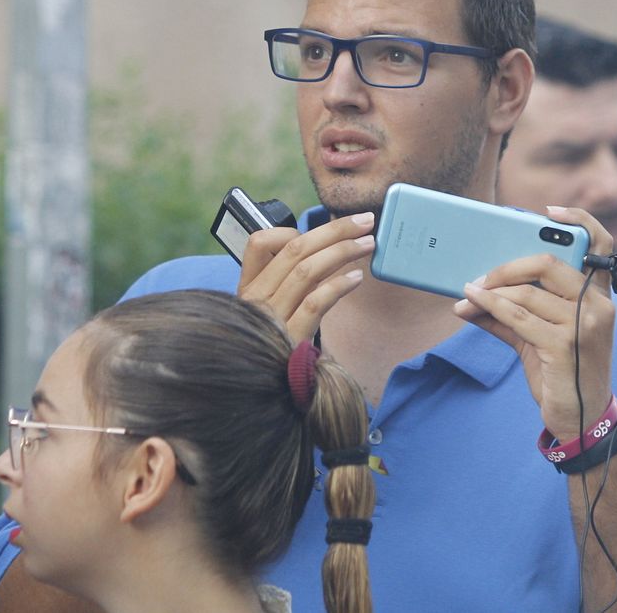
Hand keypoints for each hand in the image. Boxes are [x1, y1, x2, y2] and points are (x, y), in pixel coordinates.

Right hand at [237, 212, 372, 342]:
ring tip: (368, 245)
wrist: (266, 394)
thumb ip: (289, 283)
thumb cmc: (277, 347)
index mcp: (248, 288)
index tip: (319, 233)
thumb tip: (327, 250)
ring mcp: (270, 319)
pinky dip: (337, 286)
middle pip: (294, 249)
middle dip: (334, 230)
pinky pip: (314, 303)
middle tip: (366, 221)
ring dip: (343, 251)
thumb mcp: (273, 311)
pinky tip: (356, 279)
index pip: (259, 243)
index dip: (291, 231)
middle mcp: (255, 300)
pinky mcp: (289, 339)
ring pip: (306, 270)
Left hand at [453, 206, 615, 440]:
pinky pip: (518, 316)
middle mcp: (598, 306)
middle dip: (508, 265)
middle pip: (548, 262)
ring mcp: (584, 326)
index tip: (549, 212)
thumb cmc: (562, 373)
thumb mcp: (537, 337)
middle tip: (482, 276)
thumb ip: (509, 313)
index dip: (578, 220)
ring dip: (490, 291)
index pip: (600, 245)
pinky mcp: (565, 346)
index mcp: (599, 297)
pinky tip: (471, 305)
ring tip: (468, 293)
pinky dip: (489, 307)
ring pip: (527, 291)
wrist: (581, 421)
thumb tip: (467, 295)